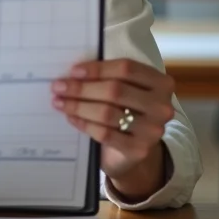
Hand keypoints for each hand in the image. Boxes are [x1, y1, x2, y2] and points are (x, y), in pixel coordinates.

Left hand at [51, 59, 174, 197]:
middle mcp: (162, 106)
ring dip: (78, 106)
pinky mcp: (139, 150)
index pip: (126, 68)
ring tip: (59, 102)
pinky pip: (105, 134)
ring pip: (107, 113)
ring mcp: (153, 130)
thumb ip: (107, 77)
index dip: (97, 68)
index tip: (72, 71)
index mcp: (160, 82)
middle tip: (57, 87)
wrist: (135, 148)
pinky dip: (84, 124)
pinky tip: (71, 117)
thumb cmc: (125, 108)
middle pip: (115, 90)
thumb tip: (72, 72)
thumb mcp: (125, 88)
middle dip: (81, 88)